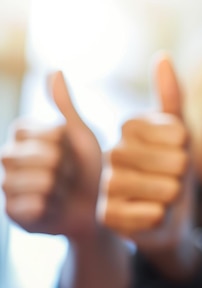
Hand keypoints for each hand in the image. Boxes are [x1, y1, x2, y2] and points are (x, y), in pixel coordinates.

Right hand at [2, 72, 101, 237]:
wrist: (100, 206)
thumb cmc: (92, 166)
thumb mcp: (81, 134)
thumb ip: (65, 106)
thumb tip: (55, 70)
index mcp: (23, 134)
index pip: (35, 132)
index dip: (61, 144)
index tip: (71, 150)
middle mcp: (8, 157)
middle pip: (31, 158)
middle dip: (61, 167)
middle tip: (69, 173)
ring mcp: (7, 186)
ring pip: (29, 182)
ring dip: (58, 188)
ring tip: (64, 189)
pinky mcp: (12, 212)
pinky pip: (28, 206)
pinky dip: (49, 207)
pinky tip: (56, 206)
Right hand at [99, 54, 196, 273]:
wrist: (170, 219)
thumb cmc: (175, 172)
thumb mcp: (181, 135)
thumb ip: (171, 98)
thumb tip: (162, 57)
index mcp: (129, 129)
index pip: (179, 133)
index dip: (188, 148)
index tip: (178, 153)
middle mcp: (112, 154)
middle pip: (176, 161)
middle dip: (185, 175)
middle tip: (172, 180)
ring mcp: (107, 186)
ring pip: (167, 189)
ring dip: (176, 197)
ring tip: (165, 197)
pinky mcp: (107, 217)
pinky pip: (153, 215)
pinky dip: (163, 217)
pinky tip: (155, 215)